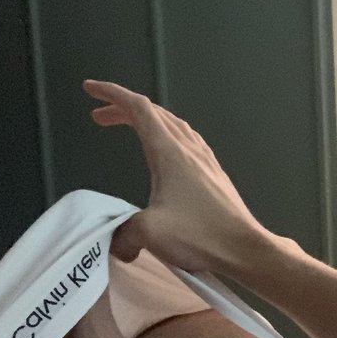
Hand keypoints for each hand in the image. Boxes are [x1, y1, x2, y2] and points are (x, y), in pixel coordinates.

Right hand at [82, 79, 271, 273]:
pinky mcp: (214, 175)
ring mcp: (205, 160)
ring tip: (130, 127)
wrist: (245, 248)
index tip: (91, 89)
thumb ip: (122, 233)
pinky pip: (188, 140)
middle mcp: (188, 149)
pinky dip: (168, 134)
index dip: (112, 94)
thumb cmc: (200, 235)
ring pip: (173, 125)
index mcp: (169, 153)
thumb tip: (117, 244)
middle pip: (154, 113)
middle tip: (100, 117)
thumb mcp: (150, 233)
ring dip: (148, 120)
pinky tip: (167, 151)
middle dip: (123, 109)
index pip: (138, 108)